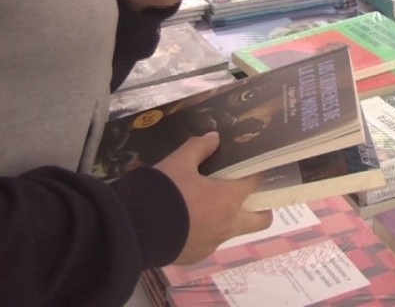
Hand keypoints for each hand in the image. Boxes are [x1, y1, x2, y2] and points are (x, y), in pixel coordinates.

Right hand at [154, 132, 271, 264]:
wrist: (133, 229)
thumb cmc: (163, 191)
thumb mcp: (179, 161)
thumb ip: (199, 147)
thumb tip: (214, 138)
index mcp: (228, 199)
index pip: (255, 183)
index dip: (256, 173)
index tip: (251, 168)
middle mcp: (227, 225)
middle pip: (261, 220)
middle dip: (260, 208)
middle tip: (245, 195)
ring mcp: (212, 244)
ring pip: (232, 231)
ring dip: (227, 219)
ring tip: (206, 205)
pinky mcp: (196, 256)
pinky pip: (208, 242)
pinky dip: (204, 231)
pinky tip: (186, 221)